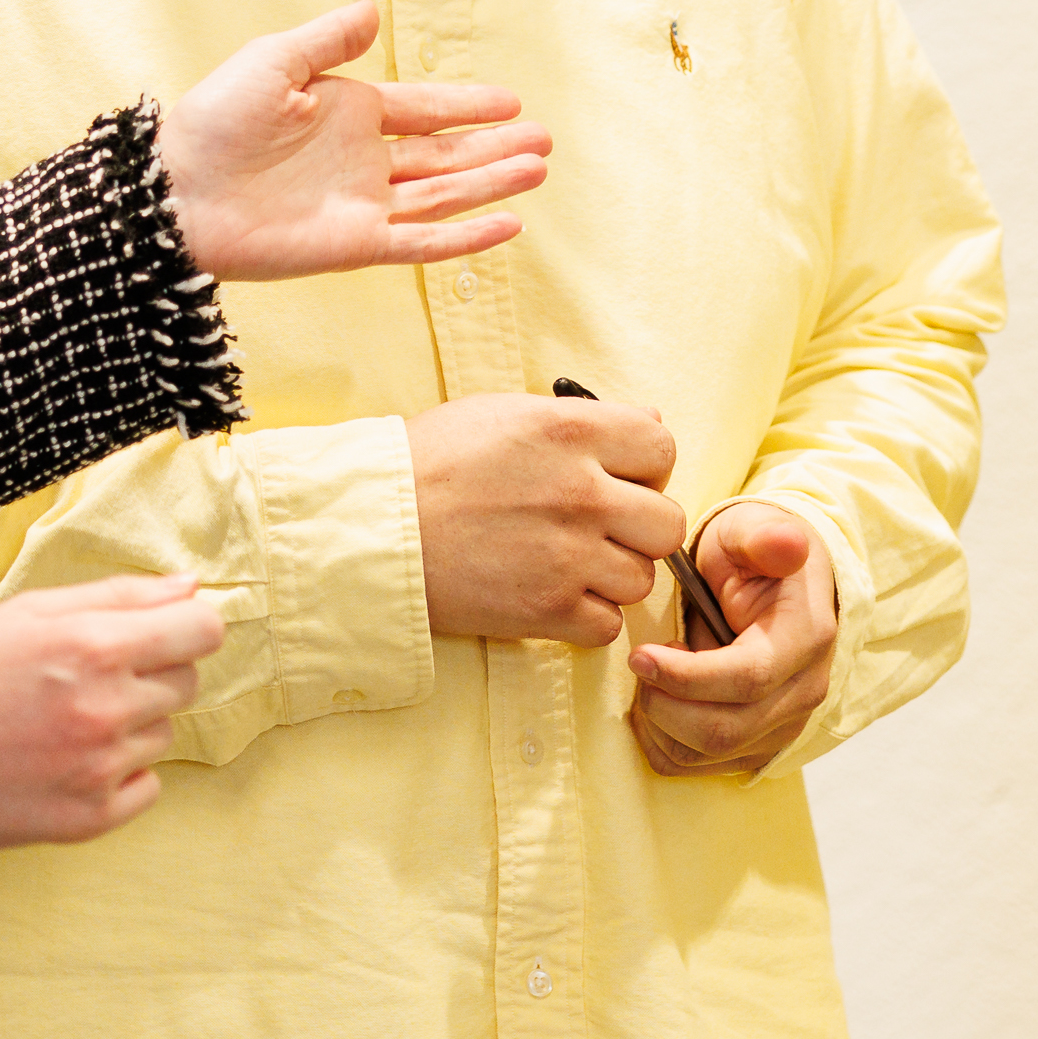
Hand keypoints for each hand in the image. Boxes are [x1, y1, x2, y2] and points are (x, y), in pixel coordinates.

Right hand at [0, 573, 225, 846]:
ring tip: (62, 723)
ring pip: (162, 735)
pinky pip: (148, 787)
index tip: (162, 635)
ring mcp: (101, 769)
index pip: (203, 631)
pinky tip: (68, 762)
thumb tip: (191, 587)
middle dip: (151, 675)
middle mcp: (108, 708)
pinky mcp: (89, 818)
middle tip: (86, 680)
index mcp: (96, 646)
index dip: (186, 628)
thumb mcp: (32, 611)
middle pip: (186, 683)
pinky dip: (120, 775)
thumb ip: (119, 595)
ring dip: (129, 725)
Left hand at [160, 0, 548, 280]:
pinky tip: (505, 223)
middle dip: (494, 147)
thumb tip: (374, 10)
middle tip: (545, 138)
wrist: (176, 194)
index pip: (424, 108)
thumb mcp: (273, 62)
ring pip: (444, 194)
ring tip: (538, 168)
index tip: (512, 101)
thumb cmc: (214, 122)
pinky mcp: (356, 246)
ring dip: (491, 182)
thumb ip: (327, 40)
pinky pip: (422, 241)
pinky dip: (464, 236)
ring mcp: (363, 205)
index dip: (468, 106)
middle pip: (445, 154)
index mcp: (348, 112)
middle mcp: (363, 161)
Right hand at [412, 392, 682, 644]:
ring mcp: (569, 556)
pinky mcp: (548, 610)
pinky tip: (554, 595)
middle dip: (639, 528)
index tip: (617, 479)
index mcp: (573, 432)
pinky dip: (586, 617)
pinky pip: (607, 625)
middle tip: (598, 528)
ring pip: (641, 579)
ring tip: (565, 562)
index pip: (663, 449)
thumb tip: (650, 424)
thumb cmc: (430, 464)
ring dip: (611, 576)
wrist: (371, 528)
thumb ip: (583, 419)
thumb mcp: (505, 413)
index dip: (644, 468)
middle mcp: (582, 493)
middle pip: (666, 524)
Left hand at [627, 499, 837, 777]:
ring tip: (652, 676)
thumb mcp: (751, 530)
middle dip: (663, 704)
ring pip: (708, 754)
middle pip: (723, 730)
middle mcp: (804, 691)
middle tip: (640, 662)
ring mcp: (786, 726)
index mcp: (806, 638)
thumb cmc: (753, 555)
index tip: (639, 654)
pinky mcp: (761, 747)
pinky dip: (665, 740)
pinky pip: (700, 767)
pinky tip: (660, 699)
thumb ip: (763, 537)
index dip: (684, 676)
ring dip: (660, 722)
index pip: (746, 678)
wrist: (780, 586)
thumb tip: (786, 544)